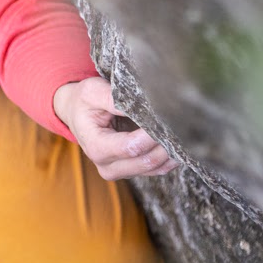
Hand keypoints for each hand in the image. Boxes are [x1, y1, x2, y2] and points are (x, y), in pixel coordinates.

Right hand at [52, 75, 177, 180]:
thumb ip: (115, 99)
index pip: (131, 147)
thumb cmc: (85, 101)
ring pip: (155, 168)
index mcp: (96, 147)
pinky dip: (171, 157)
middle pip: (147, 161)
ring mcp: (121, 171)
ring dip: (172, 151)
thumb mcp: (92, 92)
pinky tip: (179, 141)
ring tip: (184, 130)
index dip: (151, 134)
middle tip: (183, 122)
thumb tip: (143, 105)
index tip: (166, 116)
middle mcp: (107, 166)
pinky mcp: (132, 170)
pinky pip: (158, 169)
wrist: (77, 113)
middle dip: (166, 143)